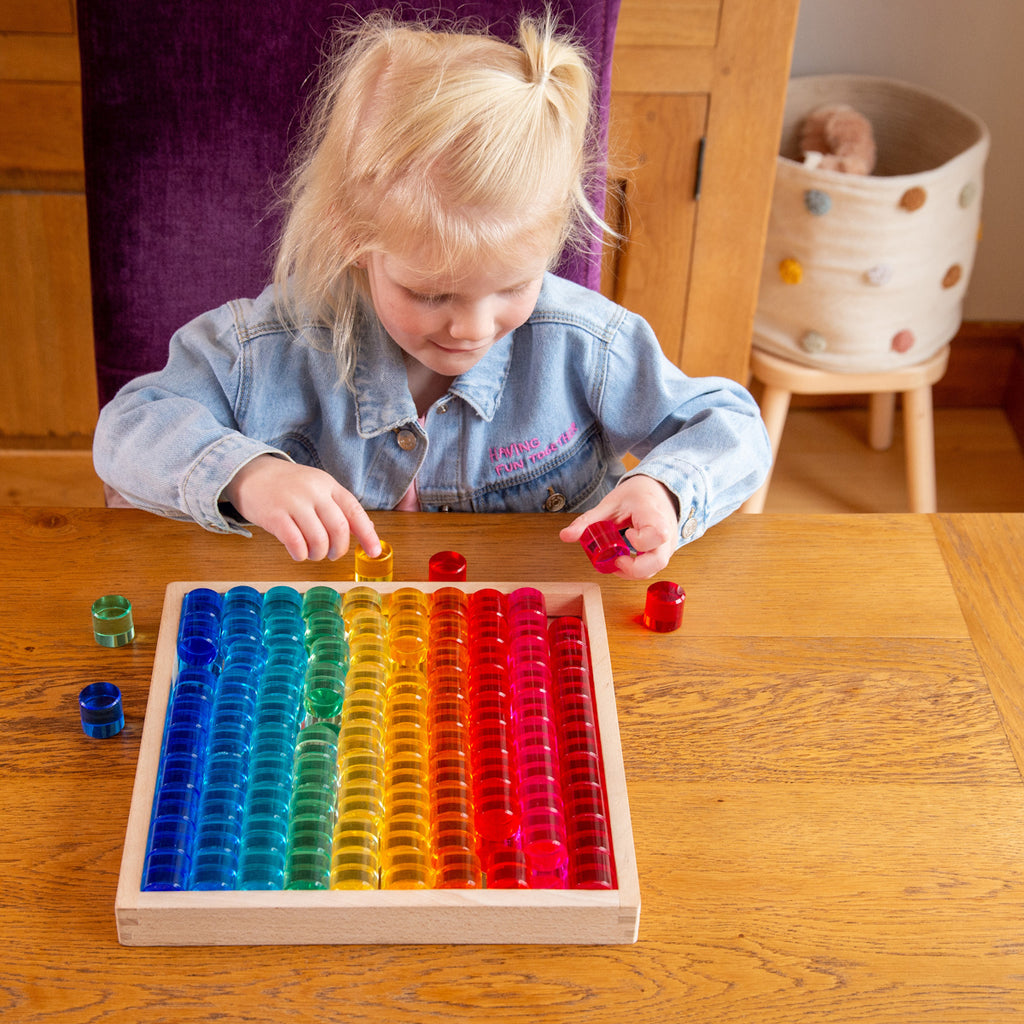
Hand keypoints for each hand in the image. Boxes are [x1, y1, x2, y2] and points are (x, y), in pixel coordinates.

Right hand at [223, 455, 380, 561]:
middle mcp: (314, 491)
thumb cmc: (287, 485)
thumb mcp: (317, 487)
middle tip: (333, 554)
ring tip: (313, 553)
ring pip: (319, 539)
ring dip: (319, 554)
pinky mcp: (274, 515)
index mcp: (328, 484)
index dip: (368, 534)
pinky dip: (301, 554)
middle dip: (340, 549)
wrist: (249, 472)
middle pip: (339, 529)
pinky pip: (296, 543)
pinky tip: (299, 552)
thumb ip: (338, 507)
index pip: (355, 511)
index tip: (374, 551)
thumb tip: (366, 530)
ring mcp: (293, 502)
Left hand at [559, 475, 679, 578]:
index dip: (640, 541)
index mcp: (654, 514)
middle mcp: (667, 532)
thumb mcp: (610, 504)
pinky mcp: (665, 551)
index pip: (657, 534)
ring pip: (657, 567)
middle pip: (659, 560)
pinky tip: (625, 560)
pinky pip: (654, 566)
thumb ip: (589, 521)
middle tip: (618, 562)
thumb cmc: (637, 495)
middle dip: (635, 569)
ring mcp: (668, 544)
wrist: (657, 490)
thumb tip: (565, 535)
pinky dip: (638, 568)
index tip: (626, 534)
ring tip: (618, 561)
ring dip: (634, 572)